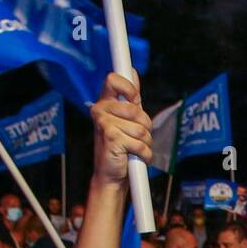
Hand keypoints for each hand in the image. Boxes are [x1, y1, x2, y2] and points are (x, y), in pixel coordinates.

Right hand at [89, 72, 153, 186]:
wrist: (112, 175)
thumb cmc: (121, 147)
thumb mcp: (127, 119)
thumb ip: (130, 98)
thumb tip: (133, 72)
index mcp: (105, 103)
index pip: (114, 80)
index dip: (130, 88)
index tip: (135, 100)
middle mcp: (101, 110)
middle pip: (138, 110)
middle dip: (145, 127)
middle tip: (136, 137)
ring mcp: (104, 123)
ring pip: (142, 129)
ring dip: (146, 143)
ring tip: (135, 148)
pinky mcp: (111, 137)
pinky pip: (140, 144)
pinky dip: (144, 154)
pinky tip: (135, 157)